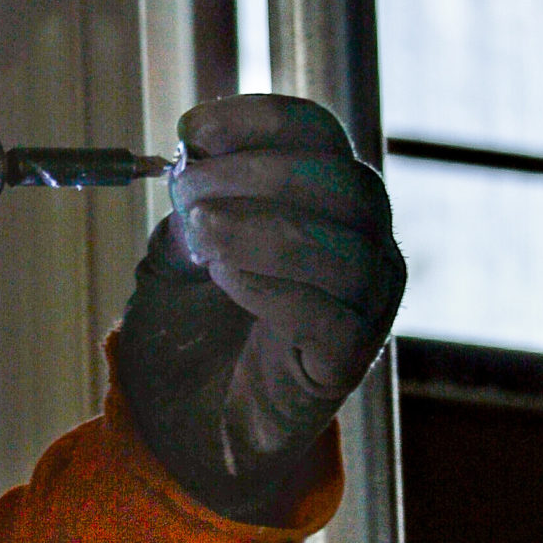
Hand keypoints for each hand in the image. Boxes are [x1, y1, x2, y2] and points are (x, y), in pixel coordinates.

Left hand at [114, 95, 403, 524]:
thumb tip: (196, 160)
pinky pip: (333, 316)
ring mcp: (364, 304)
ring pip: (345, 246)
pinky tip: (228, 281)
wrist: (184, 421)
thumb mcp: (179, 245)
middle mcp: (362, 242)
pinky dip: (274, 286)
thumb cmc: (191, 324)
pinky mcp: (347, 362)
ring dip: (261, 229)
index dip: (258, 120)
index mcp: (323, 197)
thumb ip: (193, 202)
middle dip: (254, 174)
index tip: (191, 131)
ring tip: (202, 238)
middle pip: (340, 181)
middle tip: (188, 194)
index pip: (317, 133)